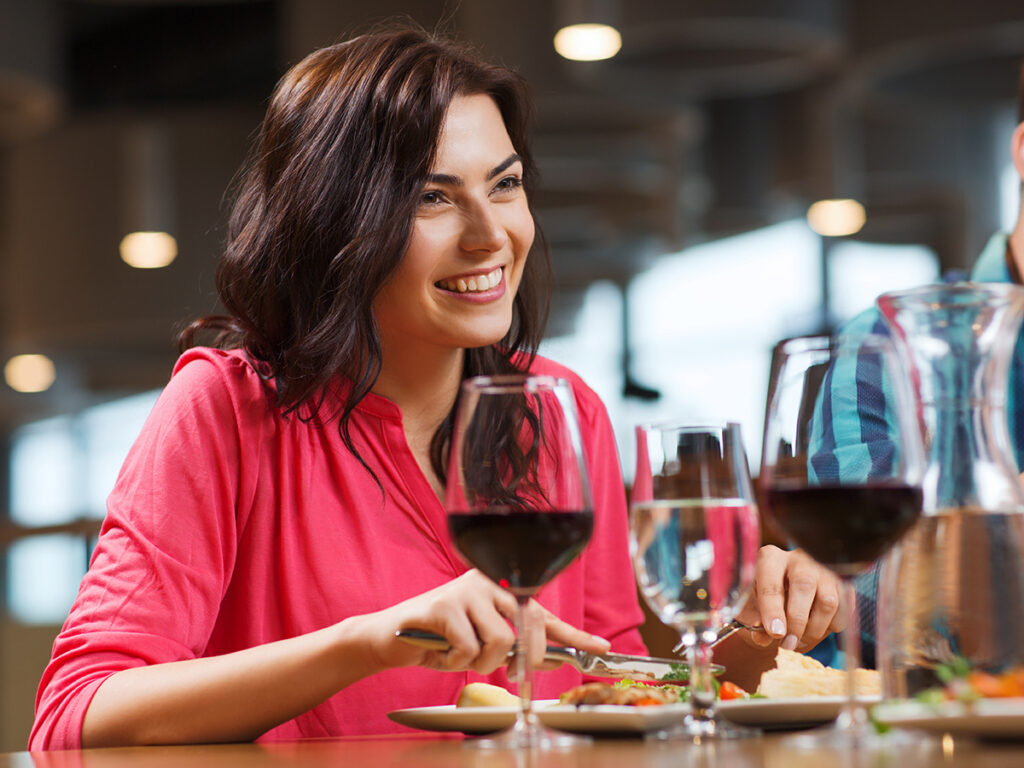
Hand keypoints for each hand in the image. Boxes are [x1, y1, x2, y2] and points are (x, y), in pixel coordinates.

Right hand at [358, 570, 609, 674]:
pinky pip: (469, 647)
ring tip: (461, 655)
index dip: (575, 634)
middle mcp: (487, 581)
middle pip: (527, 627)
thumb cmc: (440, 639)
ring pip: (500, 641)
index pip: (544, 614)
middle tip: (506, 672)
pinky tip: (442, 651)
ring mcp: (465, 590)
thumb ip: (514, 643)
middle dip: (522, 659)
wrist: (391, 637)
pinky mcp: (444, 605)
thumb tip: (550, 659)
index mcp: (500, 587)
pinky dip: (456, 662)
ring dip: (482, 663)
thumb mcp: (483, 640)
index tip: (602, 648)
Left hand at [734, 545, 844, 651]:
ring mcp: (824, 570)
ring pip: (828, 601)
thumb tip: (763, 637)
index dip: (773, 610)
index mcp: (771, 559)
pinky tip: (815, 629)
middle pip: (804, 586)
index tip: (775, 633)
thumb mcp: (753, 609)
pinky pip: (845, 611)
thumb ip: (755, 622)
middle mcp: (799, 559)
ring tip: (799, 641)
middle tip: (788, 643)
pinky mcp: (843, 584)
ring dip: (814, 629)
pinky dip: (830, 627)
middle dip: (797, 621)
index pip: (772, 582)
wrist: (787, 598)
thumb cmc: (766, 603)